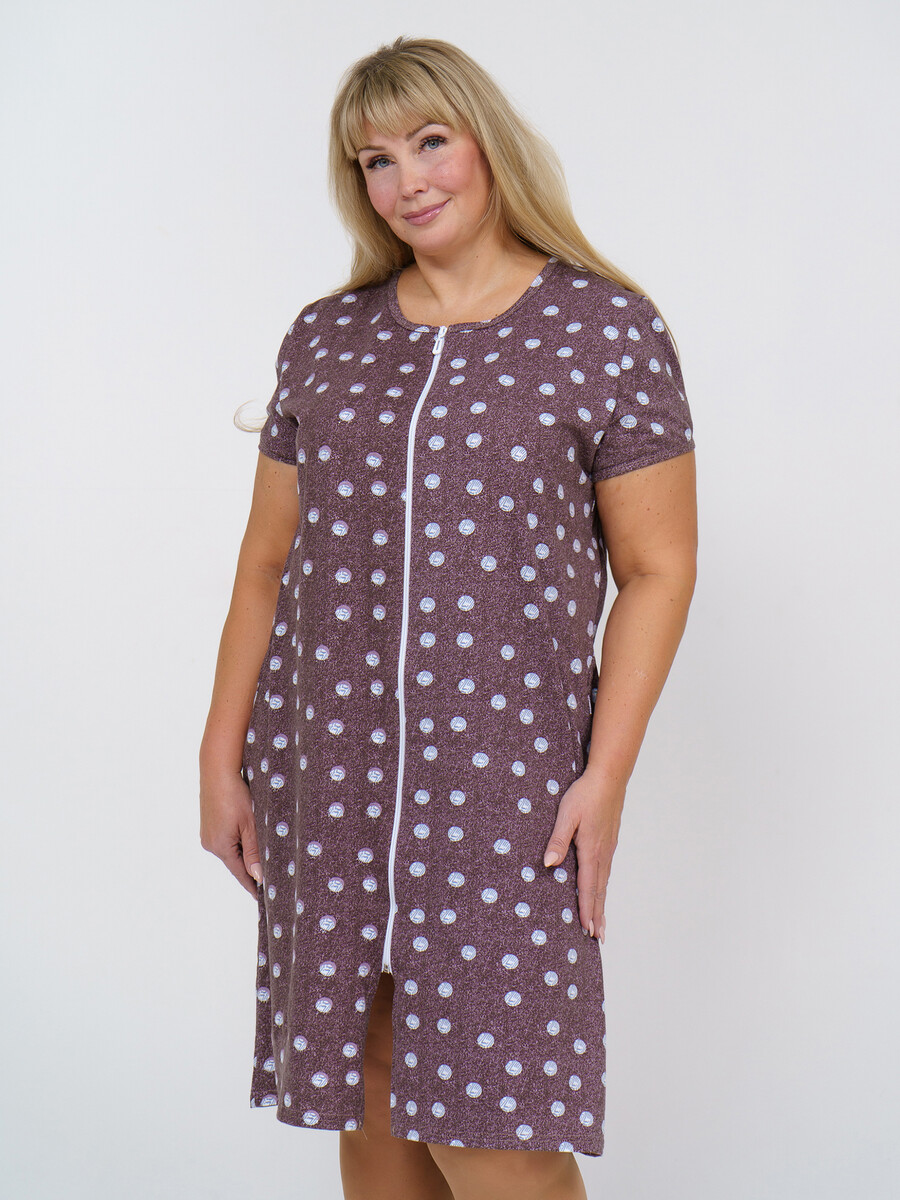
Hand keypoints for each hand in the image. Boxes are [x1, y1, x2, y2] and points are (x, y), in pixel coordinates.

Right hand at [199, 770, 261, 896]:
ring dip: (245, 854)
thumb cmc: (235, 795)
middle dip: (251, 869)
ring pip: (231, 851)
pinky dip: (238, 842)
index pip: (240, 874)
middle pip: (235, 863)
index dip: (252, 885)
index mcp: (220, 846)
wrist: (218, 771)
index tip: (263, 897)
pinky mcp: (209, 825)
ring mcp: (208, 834)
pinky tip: (249, 837)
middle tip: (270, 877)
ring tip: (263, 857)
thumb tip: (257, 876)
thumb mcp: (250, 824)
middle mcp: (210, 843)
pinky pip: (226, 840)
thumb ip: (254, 851)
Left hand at [543, 767, 623, 943]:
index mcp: (591, 850)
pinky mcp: (610, 840)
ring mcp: (609, 847)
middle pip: (600, 890)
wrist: (609, 777)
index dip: (587, 909)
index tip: (587, 930)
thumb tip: (547, 864)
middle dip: (598, 914)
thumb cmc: (585, 794)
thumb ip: (557, 839)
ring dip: (602, 903)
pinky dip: (604, 887)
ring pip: (605, 882)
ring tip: (601, 922)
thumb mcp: (566, 815)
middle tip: (598, 938)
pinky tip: (602, 889)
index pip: (588, 887)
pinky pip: (607, 870)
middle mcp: (603, 853)